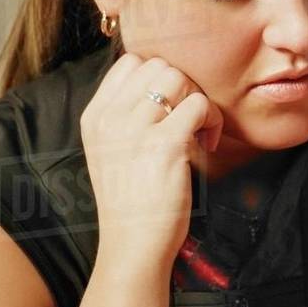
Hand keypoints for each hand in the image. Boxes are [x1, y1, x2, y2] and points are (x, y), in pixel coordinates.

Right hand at [80, 53, 223, 278]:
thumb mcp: (111, 149)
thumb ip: (127, 115)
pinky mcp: (164, 145)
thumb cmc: (132, 199)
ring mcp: (134, 130)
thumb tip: (164, 80)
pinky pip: (199, 105)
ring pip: (180, 79)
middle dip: (184, 87)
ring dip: (199, 101)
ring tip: (200, 132)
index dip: (160, 78)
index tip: (170, 108)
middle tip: (190, 120)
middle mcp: (110, 118)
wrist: (132, 244)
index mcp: (95, 116)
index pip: (131, 62)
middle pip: (159, 66)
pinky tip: (209, 145)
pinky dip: (212, 121)